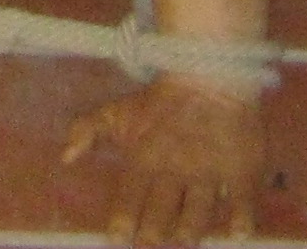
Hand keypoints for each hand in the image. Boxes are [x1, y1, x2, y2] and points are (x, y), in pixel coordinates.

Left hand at [63, 75, 266, 244]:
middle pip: (162, 212)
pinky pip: (242, 198)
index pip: (130, 198)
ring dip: (189, 231)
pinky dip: (241, 218)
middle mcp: (175, 169)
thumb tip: (64, 157)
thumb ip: (86, 131)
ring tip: (183, 241)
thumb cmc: (158, 102)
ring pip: (198, 211)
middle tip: (150, 245)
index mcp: (144, 158)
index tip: (117, 239)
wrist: (207, 74)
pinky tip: (237, 233)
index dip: (123, 222)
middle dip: (154, 235)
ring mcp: (208, 170)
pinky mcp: (240, 168)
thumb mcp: (116, 112)